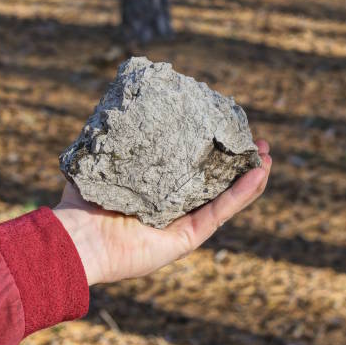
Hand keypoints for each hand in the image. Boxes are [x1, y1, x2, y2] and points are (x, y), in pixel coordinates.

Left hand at [54, 140, 271, 284]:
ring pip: (224, 197)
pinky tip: (260, 172)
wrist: (78, 239)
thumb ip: (115, 140)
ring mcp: (181, 222)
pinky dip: (241, 194)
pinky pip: (219, 213)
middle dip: (237, 161)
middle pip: (214, 181)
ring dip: (248, 176)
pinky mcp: (187, 238)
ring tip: (267, 154)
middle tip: (256, 140)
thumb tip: (118, 105)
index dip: (212, 149)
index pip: (190, 166)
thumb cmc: (83, 201)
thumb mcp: (101, 162)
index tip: (227, 126)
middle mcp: (172, 205)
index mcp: (155, 189)